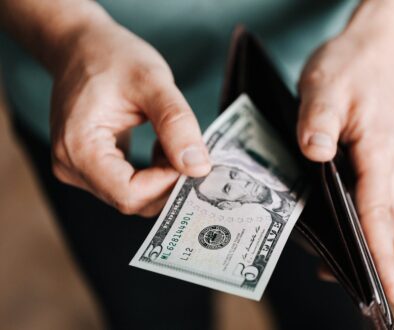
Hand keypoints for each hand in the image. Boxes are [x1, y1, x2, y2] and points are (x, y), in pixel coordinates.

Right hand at [50, 17, 210, 216]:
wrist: (82, 46)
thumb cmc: (112, 57)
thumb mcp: (152, 82)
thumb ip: (177, 124)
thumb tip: (198, 168)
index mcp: (78, 147)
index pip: (129, 194)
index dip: (167, 184)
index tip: (191, 159)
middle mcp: (71, 166)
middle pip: (131, 200)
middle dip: (168, 181)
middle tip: (190, 151)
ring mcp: (78, 169)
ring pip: (133, 196)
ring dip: (162, 177)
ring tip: (172, 142)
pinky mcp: (90, 167)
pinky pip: (128, 186)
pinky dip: (153, 173)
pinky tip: (161, 147)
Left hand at [298, 8, 393, 304]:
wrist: (374, 45)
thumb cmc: (352, 63)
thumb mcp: (325, 85)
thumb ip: (318, 121)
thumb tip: (314, 154)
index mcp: (379, 152)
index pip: (381, 215)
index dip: (382, 257)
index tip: (387, 292)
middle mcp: (389, 166)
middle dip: (384, 261)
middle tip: (354, 283)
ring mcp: (387, 166)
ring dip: (377, 245)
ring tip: (340, 263)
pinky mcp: (378, 161)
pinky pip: (381, 203)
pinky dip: (370, 224)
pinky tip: (339, 224)